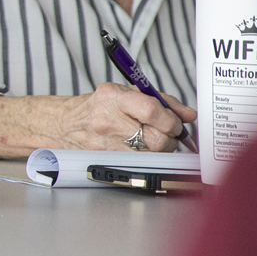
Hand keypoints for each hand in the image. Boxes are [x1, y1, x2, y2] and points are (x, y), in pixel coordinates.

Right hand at [45, 82, 195, 151]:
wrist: (67, 124)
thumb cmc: (101, 106)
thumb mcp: (128, 92)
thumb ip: (163, 101)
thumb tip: (189, 115)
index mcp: (113, 97)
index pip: (151, 110)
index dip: (171, 119)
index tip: (175, 121)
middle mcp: (107, 120)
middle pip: (156, 139)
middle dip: (169, 137)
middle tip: (166, 132)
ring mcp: (105, 143)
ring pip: (152, 154)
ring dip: (160, 148)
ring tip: (152, 138)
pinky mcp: (106, 159)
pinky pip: (141, 163)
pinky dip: (148, 157)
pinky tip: (142, 148)